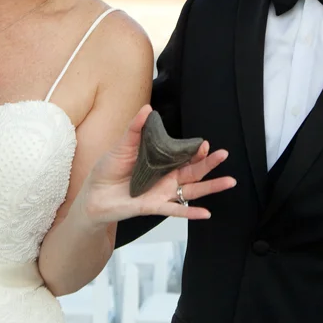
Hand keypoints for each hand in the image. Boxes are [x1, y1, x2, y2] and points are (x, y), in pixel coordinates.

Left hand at [80, 104, 235, 224]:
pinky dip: (191, 212)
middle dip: (210, 164)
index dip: (196, 150)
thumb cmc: (108, 170)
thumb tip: (147, 109)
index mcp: (161, 162)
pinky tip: (206, 213)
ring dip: (211, 187)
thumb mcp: (123, 145)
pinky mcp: (154, 206)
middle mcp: (166, 178)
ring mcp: (162, 193)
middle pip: (193, 171)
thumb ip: (136, 129)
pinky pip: (176, 210)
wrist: (93, 194)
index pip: (184, 155)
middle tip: (223, 155)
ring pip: (192, 190)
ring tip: (229, 181)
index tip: (206, 144)